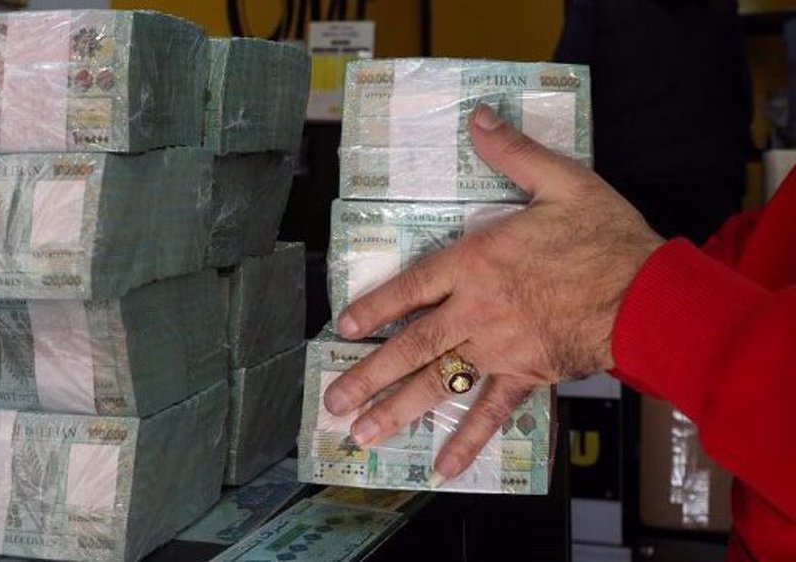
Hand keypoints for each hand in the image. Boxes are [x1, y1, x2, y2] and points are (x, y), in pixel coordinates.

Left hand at [323, 105, 663, 484]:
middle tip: (332, 403)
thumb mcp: (561, 180)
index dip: (373, 309)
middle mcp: (476, 310)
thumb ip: (512, 153)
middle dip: (367, 376)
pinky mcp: (526, 376)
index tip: (342, 329)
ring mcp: (498, 349)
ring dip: (396, 410)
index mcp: (477, 262)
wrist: (652, 294)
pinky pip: (491, 412)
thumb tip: (477, 118)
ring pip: (437, 383)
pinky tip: (443, 467)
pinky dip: (467, 440)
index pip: (410, 288)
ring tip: (362, 435)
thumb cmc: (605, 237)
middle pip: (411, 346)